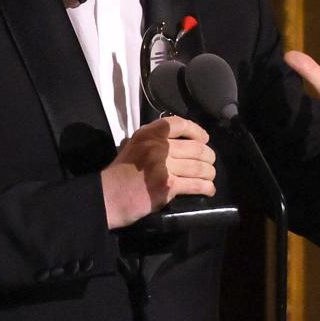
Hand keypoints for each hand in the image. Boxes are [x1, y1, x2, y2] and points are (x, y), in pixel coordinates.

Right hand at [100, 116, 216, 229]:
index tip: (204, 139)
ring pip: (199, 167)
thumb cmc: (119, 173)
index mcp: (148, 134)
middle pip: (196, 147)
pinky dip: (206, 187)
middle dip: (208, 156)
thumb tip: (175, 142)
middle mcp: (158, 147)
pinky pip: (195, 185)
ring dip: (209, 173)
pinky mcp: (168, 186)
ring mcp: (164, 166)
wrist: (109, 196)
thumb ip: (152, 141)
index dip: (197, 130)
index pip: (179, 124)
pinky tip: (208, 190)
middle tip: (210, 162)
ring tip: (210, 176)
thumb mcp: (132, 146)